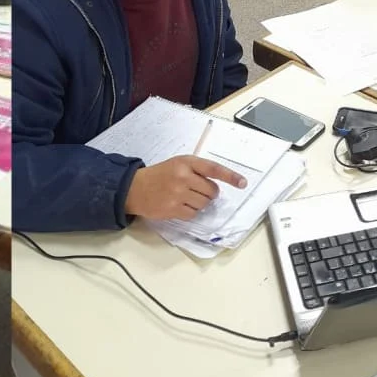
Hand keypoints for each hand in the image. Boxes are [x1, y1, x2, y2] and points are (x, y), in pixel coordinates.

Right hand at [124, 155, 246, 221]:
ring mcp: (178, 193)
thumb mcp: (177, 164)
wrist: (135, 188)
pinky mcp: (173, 208)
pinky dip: (190, 212)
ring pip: (204, 204)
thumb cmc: (159, 175)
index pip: (213, 169)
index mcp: (186, 162)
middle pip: (212, 191)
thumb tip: (218, 186)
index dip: (230, 176)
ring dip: (199, 203)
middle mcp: (183, 176)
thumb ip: (197, 170)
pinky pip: (193, 214)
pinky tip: (178, 205)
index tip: (242, 183)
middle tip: (194, 190)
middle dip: (208, 193)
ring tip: (184, 197)